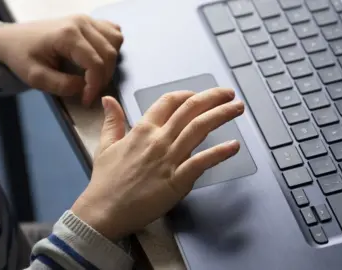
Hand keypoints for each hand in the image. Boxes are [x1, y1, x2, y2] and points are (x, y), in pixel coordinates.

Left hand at [0, 15, 122, 104]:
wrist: (13, 38)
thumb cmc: (23, 56)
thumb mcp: (36, 77)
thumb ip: (62, 86)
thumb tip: (85, 87)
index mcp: (67, 35)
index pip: (96, 64)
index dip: (96, 86)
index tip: (87, 99)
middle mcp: (81, 23)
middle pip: (109, 54)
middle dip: (103, 78)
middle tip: (90, 90)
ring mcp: (87, 20)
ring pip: (116, 42)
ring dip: (111, 63)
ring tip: (95, 75)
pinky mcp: (90, 21)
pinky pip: (113, 33)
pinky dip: (113, 47)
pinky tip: (101, 57)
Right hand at [71, 88, 243, 240]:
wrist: (104, 212)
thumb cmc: (105, 182)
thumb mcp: (105, 146)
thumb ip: (112, 121)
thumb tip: (108, 99)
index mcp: (142, 130)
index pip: (169, 102)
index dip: (187, 94)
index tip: (199, 95)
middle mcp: (158, 140)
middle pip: (190, 109)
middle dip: (213, 98)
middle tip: (229, 93)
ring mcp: (169, 159)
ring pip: (199, 129)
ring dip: (221, 115)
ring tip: (237, 107)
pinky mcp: (177, 180)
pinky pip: (202, 162)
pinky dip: (220, 152)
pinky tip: (234, 145)